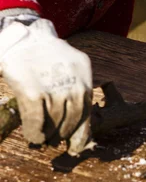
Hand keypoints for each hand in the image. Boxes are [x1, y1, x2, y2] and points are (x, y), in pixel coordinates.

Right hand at [0, 18, 93, 154]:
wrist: (23, 35)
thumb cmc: (45, 54)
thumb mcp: (69, 65)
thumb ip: (76, 86)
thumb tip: (76, 118)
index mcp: (84, 75)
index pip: (88, 109)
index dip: (83, 131)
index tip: (78, 146)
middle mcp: (73, 82)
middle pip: (73, 117)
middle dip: (64, 133)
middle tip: (56, 141)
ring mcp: (53, 87)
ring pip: (55, 120)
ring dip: (50, 135)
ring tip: (44, 140)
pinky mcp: (33, 91)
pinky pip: (37, 119)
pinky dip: (36, 131)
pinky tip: (34, 137)